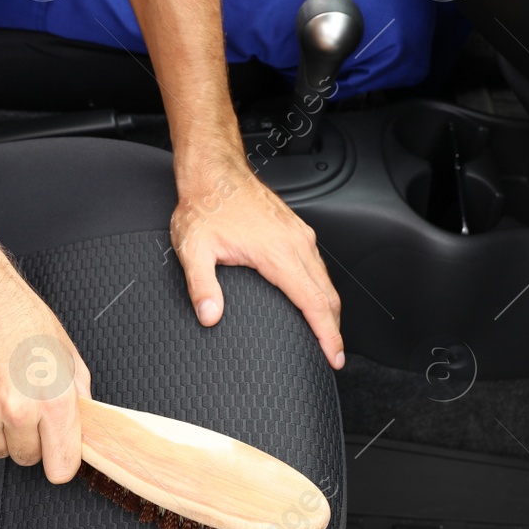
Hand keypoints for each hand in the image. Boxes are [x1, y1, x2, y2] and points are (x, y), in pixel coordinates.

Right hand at [0, 235, 91, 482]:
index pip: (62, 467)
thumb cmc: (18, 317)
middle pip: (26, 458)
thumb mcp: (65, 353)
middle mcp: (18, 410)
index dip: (59, 460)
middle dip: (26, 437)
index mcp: (54, 398)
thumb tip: (85, 427)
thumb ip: (79, 396)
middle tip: (20, 402)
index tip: (56, 454)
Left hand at [171, 156, 343, 367]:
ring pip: (326, 279)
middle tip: (333, 357)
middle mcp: (295, 243)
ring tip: (326, 334)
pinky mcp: (296, 228)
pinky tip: (314, 298)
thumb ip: (202, 286)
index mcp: (278, 252)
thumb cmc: (205, 205)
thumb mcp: (194, 248)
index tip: (334, 357)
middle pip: (328, 295)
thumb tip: (210, 316)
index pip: (314, 303)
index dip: (327, 335)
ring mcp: (299, 234)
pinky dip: (322, 288)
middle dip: (334, 329)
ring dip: (329, 309)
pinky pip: (318, 264)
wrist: (214, 171)